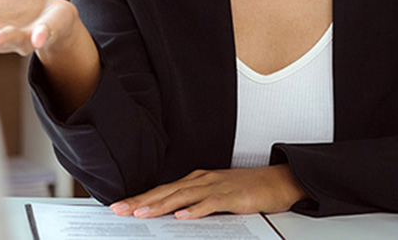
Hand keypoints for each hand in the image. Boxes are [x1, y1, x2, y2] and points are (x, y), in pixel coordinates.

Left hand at [109, 165, 307, 219]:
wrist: (277, 181)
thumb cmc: (247, 190)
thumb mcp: (216, 197)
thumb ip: (195, 205)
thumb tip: (173, 218)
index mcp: (197, 181)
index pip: (163, 190)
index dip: (141, 198)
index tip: (121, 206)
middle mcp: (202, 180)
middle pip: (166, 191)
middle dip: (141, 200)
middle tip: (120, 209)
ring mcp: (216, 187)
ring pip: (183, 196)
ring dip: (161, 205)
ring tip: (142, 213)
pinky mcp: (232, 196)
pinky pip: (210, 204)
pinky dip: (195, 210)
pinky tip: (182, 216)